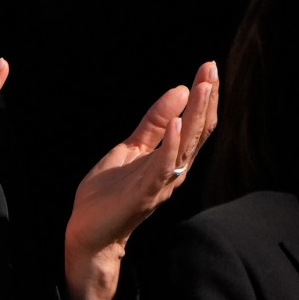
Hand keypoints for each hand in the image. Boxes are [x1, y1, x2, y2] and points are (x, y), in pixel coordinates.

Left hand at [62, 61, 220, 299]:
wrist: (86, 232)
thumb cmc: (108, 194)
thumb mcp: (130, 149)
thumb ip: (153, 124)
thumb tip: (179, 91)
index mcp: (170, 160)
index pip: (195, 124)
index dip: (203, 97)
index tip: (208, 67)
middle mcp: (172, 171)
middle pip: (198, 132)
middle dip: (206, 99)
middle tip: (212, 69)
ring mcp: (160, 183)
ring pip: (186, 146)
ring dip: (196, 116)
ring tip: (203, 88)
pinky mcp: (144, 194)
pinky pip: (163, 168)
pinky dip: (172, 145)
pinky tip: (178, 124)